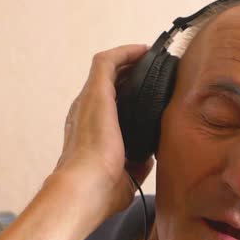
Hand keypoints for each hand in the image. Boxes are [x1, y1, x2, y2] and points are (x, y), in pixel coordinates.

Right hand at [53, 44, 154, 216]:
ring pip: (107, 70)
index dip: (127, 95)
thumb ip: (136, 163)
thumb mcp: (126, 175)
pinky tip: (143, 50)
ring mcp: (88, 100)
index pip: (110, 105)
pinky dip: (124, 53)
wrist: (86, 188)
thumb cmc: (100, 189)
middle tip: (154, 71)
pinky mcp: (95, 92)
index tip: (147, 91)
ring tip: (150, 56)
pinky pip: (107, 62)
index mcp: (89, 132)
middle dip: (130, 75)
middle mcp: (85, 112)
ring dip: (128, 61)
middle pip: (109, 84)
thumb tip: (147, 156)